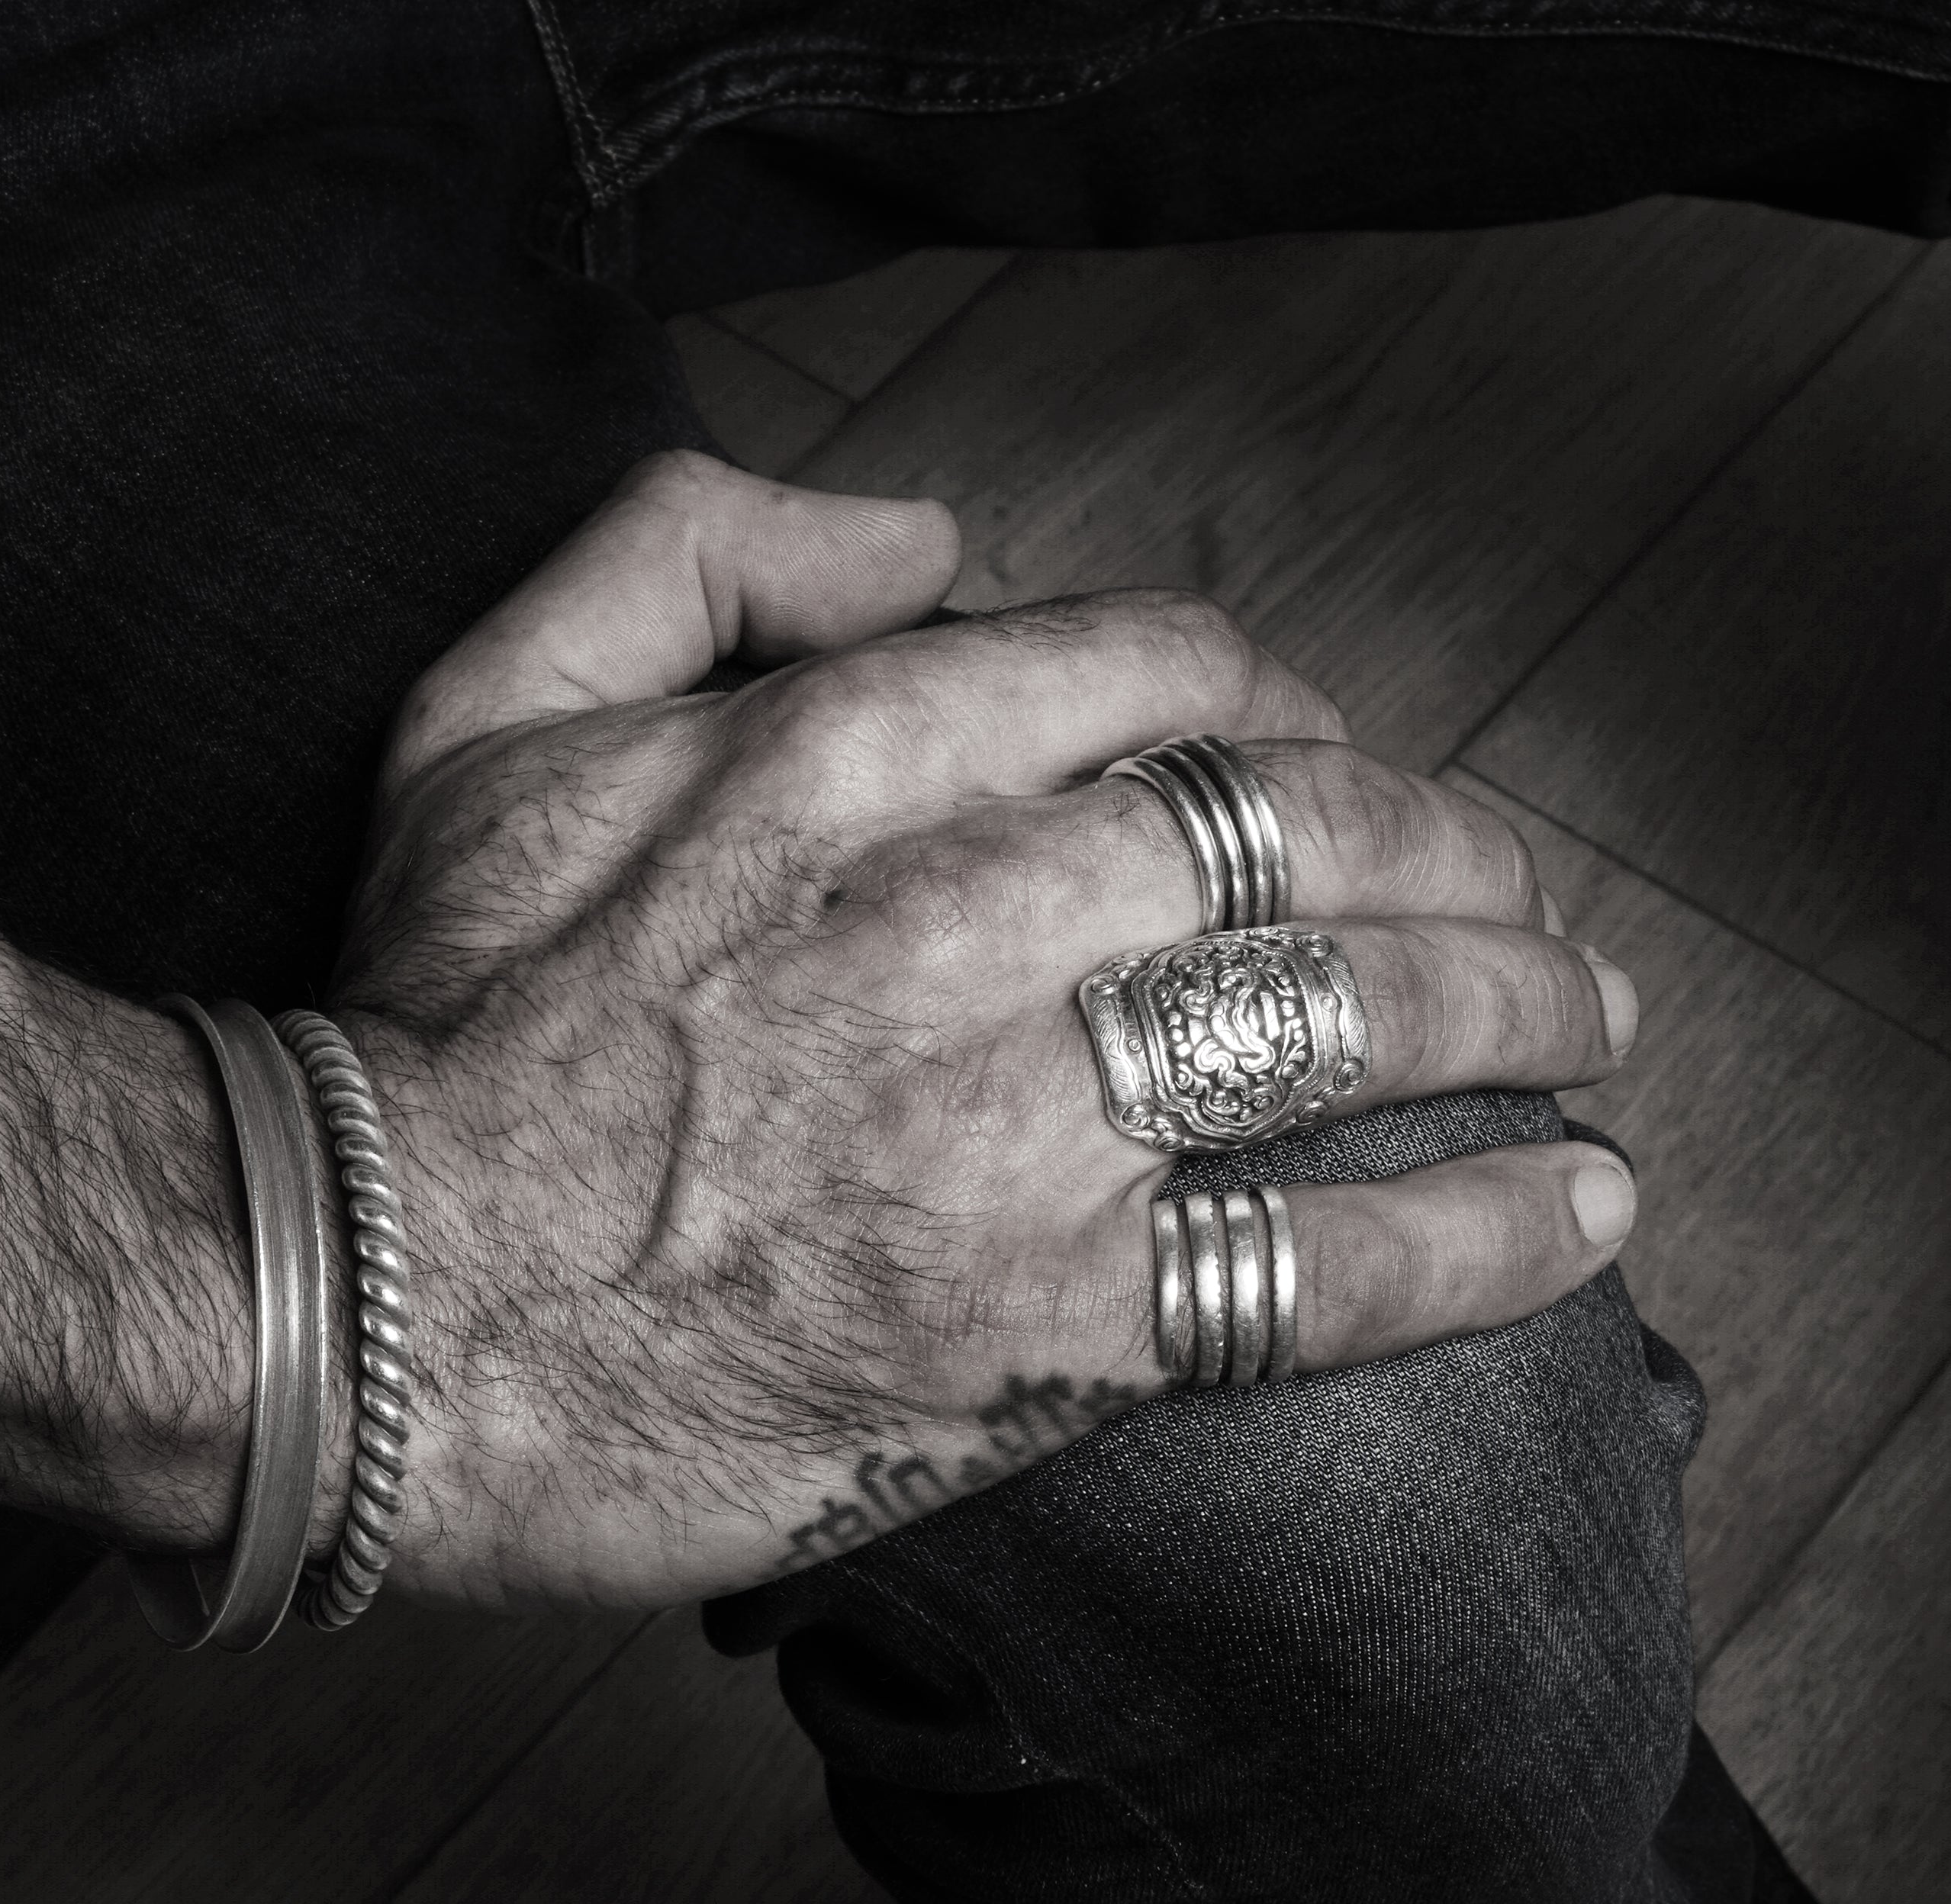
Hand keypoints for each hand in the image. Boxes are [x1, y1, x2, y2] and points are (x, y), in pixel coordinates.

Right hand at [339, 452, 1638, 1609]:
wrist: (361, 1312)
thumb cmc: (426, 1020)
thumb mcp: (489, 708)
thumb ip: (693, 548)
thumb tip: (924, 532)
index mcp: (847, 753)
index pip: (1161, 674)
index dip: (1287, 712)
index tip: (1332, 767)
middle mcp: (962, 913)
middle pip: (1303, 836)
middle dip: (1452, 854)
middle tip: (1519, 897)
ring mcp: (1015, 1124)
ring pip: (1345, 1019)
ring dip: (1510, 1008)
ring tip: (1589, 1022)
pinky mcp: (1038, 1325)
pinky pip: (1320, 1265)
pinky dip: (1477, 1236)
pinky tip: (1581, 1214)